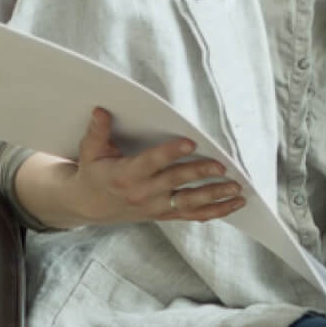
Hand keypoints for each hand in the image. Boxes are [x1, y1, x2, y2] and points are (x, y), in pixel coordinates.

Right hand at [66, 108, 245, 225]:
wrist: (89, 206)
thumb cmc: (94, 174)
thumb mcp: (90, 152)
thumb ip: (98, 132)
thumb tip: (101, 110)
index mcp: (125, 175)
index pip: (152, 163)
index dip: (171, 153)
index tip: (190, 143)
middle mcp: (143, 193)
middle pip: (176, 182)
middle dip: (200, 174)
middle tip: (222, 167)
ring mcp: (156, 207)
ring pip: (189, 203)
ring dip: (215, 196)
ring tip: (236, 189)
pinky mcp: (164, 214)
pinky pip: (192, 215)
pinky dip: (215, 211)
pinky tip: (234, 204)